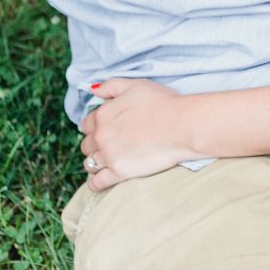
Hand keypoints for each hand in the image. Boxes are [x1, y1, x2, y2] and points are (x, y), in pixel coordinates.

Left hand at [79, 78, 193, 191]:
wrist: (182, 125)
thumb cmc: (163, 103)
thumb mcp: (136, 85)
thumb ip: (111, 86)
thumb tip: (94, 91)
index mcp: (103, 114)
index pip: (87, 124)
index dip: (96, 127)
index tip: (106, 130)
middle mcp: (101, 135)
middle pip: (86, 145)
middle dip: (95, 145)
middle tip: (110, 146)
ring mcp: (108, 155)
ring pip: (90, 163)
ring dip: (95, 163)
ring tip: (108, 163)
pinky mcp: (119, 172)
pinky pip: (97, 183)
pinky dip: (96, 183)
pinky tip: (101, 181)